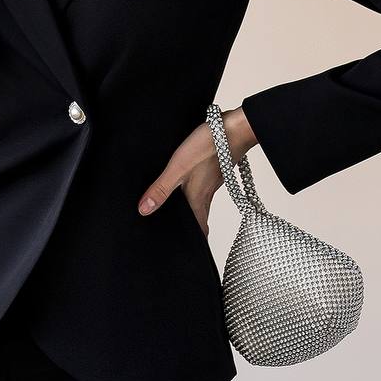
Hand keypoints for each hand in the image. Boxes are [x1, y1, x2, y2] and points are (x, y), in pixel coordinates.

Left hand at [137, 107, 256, 233]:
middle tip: (183, 237)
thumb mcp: (177, 167)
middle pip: (201, 218)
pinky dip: (198, 194)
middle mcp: (207, 193)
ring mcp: (213, 181)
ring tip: (183, 214)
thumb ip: (161, 189)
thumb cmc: (208, 146)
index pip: (199, 229)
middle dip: (194, 229)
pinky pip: (206, 188)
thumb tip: (144, 210)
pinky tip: (190, 185)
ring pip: (203, 203)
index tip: (190, 252)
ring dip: (195, 211)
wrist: (235, 128)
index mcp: (198, 198)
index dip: (196, 242)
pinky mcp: (216, 168)